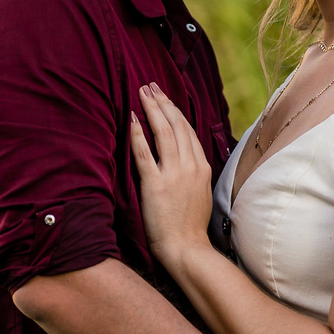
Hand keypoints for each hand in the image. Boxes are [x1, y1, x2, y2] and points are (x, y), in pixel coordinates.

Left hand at [129, 83, 213, 262]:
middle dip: (163, 102)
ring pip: (163, 133)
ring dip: (152, 109)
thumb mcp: (200, 193)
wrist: (187, 248)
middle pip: (176, 125)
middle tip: (150, 85)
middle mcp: (190, 166)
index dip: (175, 111)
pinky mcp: (155, 184)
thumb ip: (194, 172)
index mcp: (202, 167)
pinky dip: (138, 134)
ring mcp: (174, 174)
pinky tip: (131, 119)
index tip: (164, 97)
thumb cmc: (190, 226)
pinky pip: (145, 154)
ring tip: (142, 93)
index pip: (188, 130)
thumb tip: (187, 160)